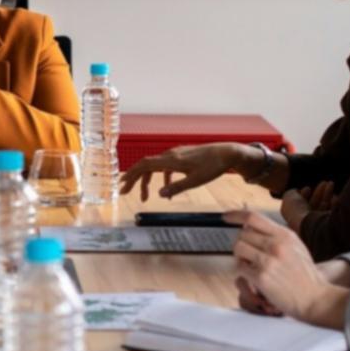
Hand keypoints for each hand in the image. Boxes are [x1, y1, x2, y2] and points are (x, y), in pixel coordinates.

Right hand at [119, 143, 239, 200]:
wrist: (227, 153)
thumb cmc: (213, 167)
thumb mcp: (196, 181)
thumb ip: (177, 187)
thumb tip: (160, 194)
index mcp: (171, 160)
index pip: (145, 165)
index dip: (132, 174)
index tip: (123, 184)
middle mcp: (170, 155)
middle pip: (146, 166)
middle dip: (134, 179)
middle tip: (124, 192)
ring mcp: (176, 155)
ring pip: (155, 167)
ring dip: (147, 181)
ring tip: (144, 197)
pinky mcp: (182, 157)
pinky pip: (166, 168)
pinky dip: (162, 179)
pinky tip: (166, 191)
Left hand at [223, 209, 348, 328]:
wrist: (314, 297)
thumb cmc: (304, 274)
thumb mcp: (295, 246)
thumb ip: (276, 235)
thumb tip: (250, 226)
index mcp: (285, 235)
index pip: (253, 217)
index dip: (235, 215)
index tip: (225, 217)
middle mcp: (276, 245)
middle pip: (242, 234)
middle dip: (242, 243)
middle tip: (249, 254)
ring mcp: (268, 261)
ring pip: (238, 248)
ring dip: (240, 256)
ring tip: (251, 264)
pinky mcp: (261, 277)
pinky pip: (240, 268)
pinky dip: (243, 271)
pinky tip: (254, 276)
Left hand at [282, 183, 336, 231]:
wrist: (310, 223)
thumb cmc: (298, 210)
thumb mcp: (290, 198)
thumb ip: (291, 194)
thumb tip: (296, 192)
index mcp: (295, 222)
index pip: (300, 209)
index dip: (303, 196)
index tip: (307, 188)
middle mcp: (307, 227)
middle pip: (314, 207)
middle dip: (319, 193)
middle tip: (325, 182)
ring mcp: (320, 228)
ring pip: (324, 208)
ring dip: (327, 195)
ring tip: (330, 183)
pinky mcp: (332, 228)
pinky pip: (333, 214)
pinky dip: (334, 204)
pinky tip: (335, 197)